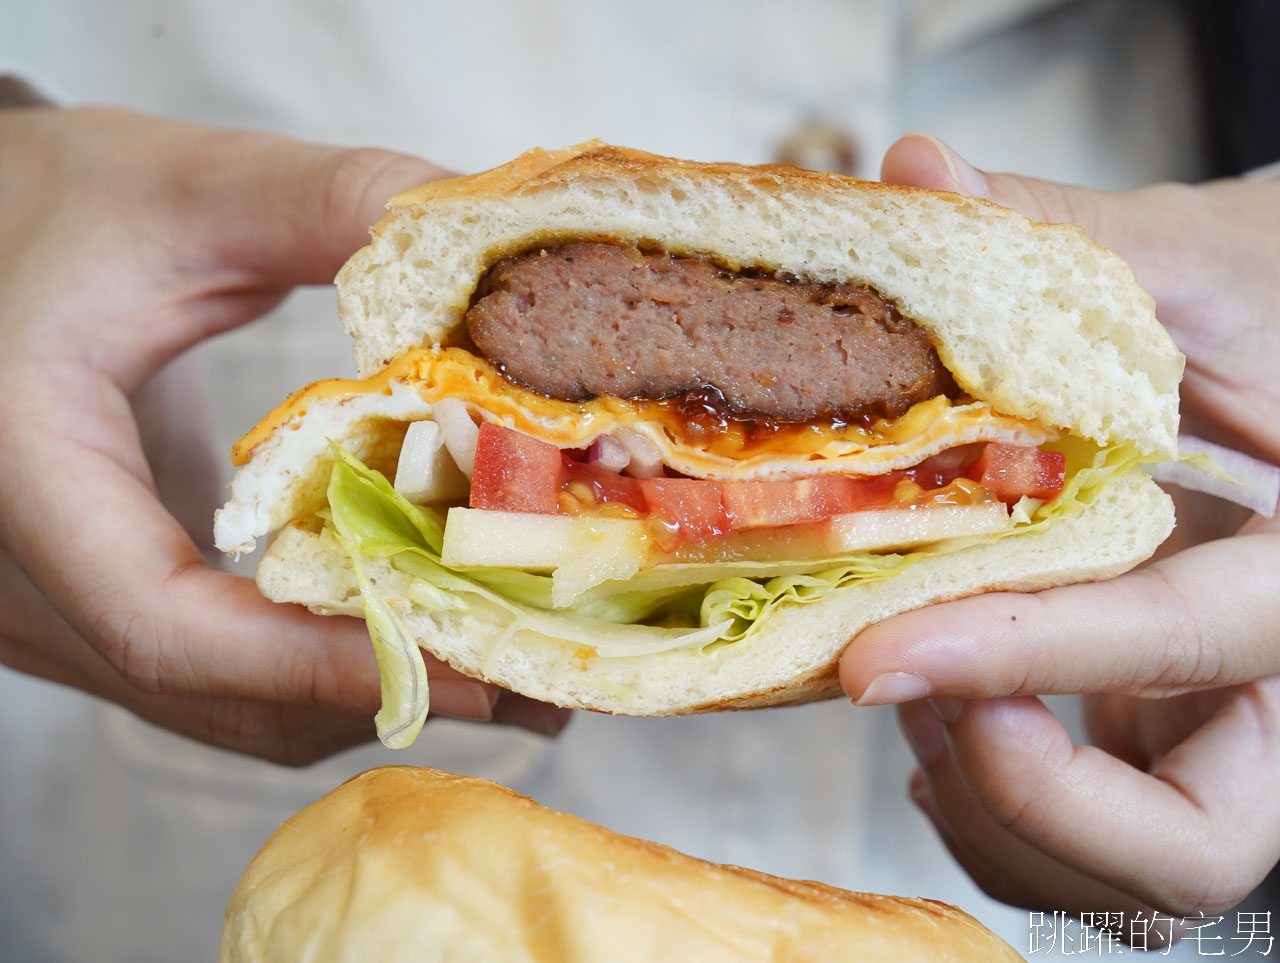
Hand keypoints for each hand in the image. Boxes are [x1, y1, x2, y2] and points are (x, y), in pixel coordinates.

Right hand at [0, 107, 567, 763]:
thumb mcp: (193, 187)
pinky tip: (422, 626)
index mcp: (20, 470)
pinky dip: (328, 671)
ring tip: (511, 667)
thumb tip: (502, 265)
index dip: (329, 661)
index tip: (475, 654)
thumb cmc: (62, 202)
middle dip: (389, 688)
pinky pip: (223, 685)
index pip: (167, 627)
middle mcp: (16, 579)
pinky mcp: (99, 612)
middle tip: (537, 675)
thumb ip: (341, 207)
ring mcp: (53, 612)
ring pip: (227, 713)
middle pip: (220, 698)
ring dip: (371, 694)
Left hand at [840, 133, 1279, 925]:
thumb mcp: (1200, 267)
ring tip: (917, 677)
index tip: (872, 662)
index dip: (1022, 654)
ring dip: (988, 802)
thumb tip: (917, 173)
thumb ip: (1069, 238)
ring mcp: (1225, 730)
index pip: (1187, 642)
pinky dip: (988, 799)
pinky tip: (944, 700)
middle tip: (912, 683)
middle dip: (1025, 793)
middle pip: (1190, 851)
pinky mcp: (1169, 740)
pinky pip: (1078, 842)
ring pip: (1122, 876)